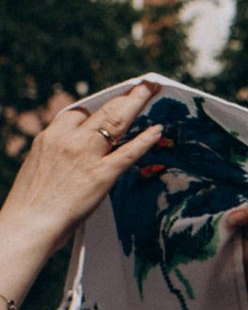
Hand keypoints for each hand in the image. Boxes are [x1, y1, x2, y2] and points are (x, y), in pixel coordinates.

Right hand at [1, 84, 165, 294]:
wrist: (27, 224)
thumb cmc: (30, 204)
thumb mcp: (39, 167)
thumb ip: (58, 156)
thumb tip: (72, 157)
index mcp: (51, 136)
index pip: (79, 112)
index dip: (101, 106)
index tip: (116, 100)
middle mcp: (68, 139)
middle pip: (102, 110)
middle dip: (126, 96)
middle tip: (145, 85)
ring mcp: (85, 155)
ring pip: (116, 122)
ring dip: (136, 104)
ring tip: (152, 91)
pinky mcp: (100, 175)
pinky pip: (127, 153)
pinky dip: (144, 140)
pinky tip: (157, 130)